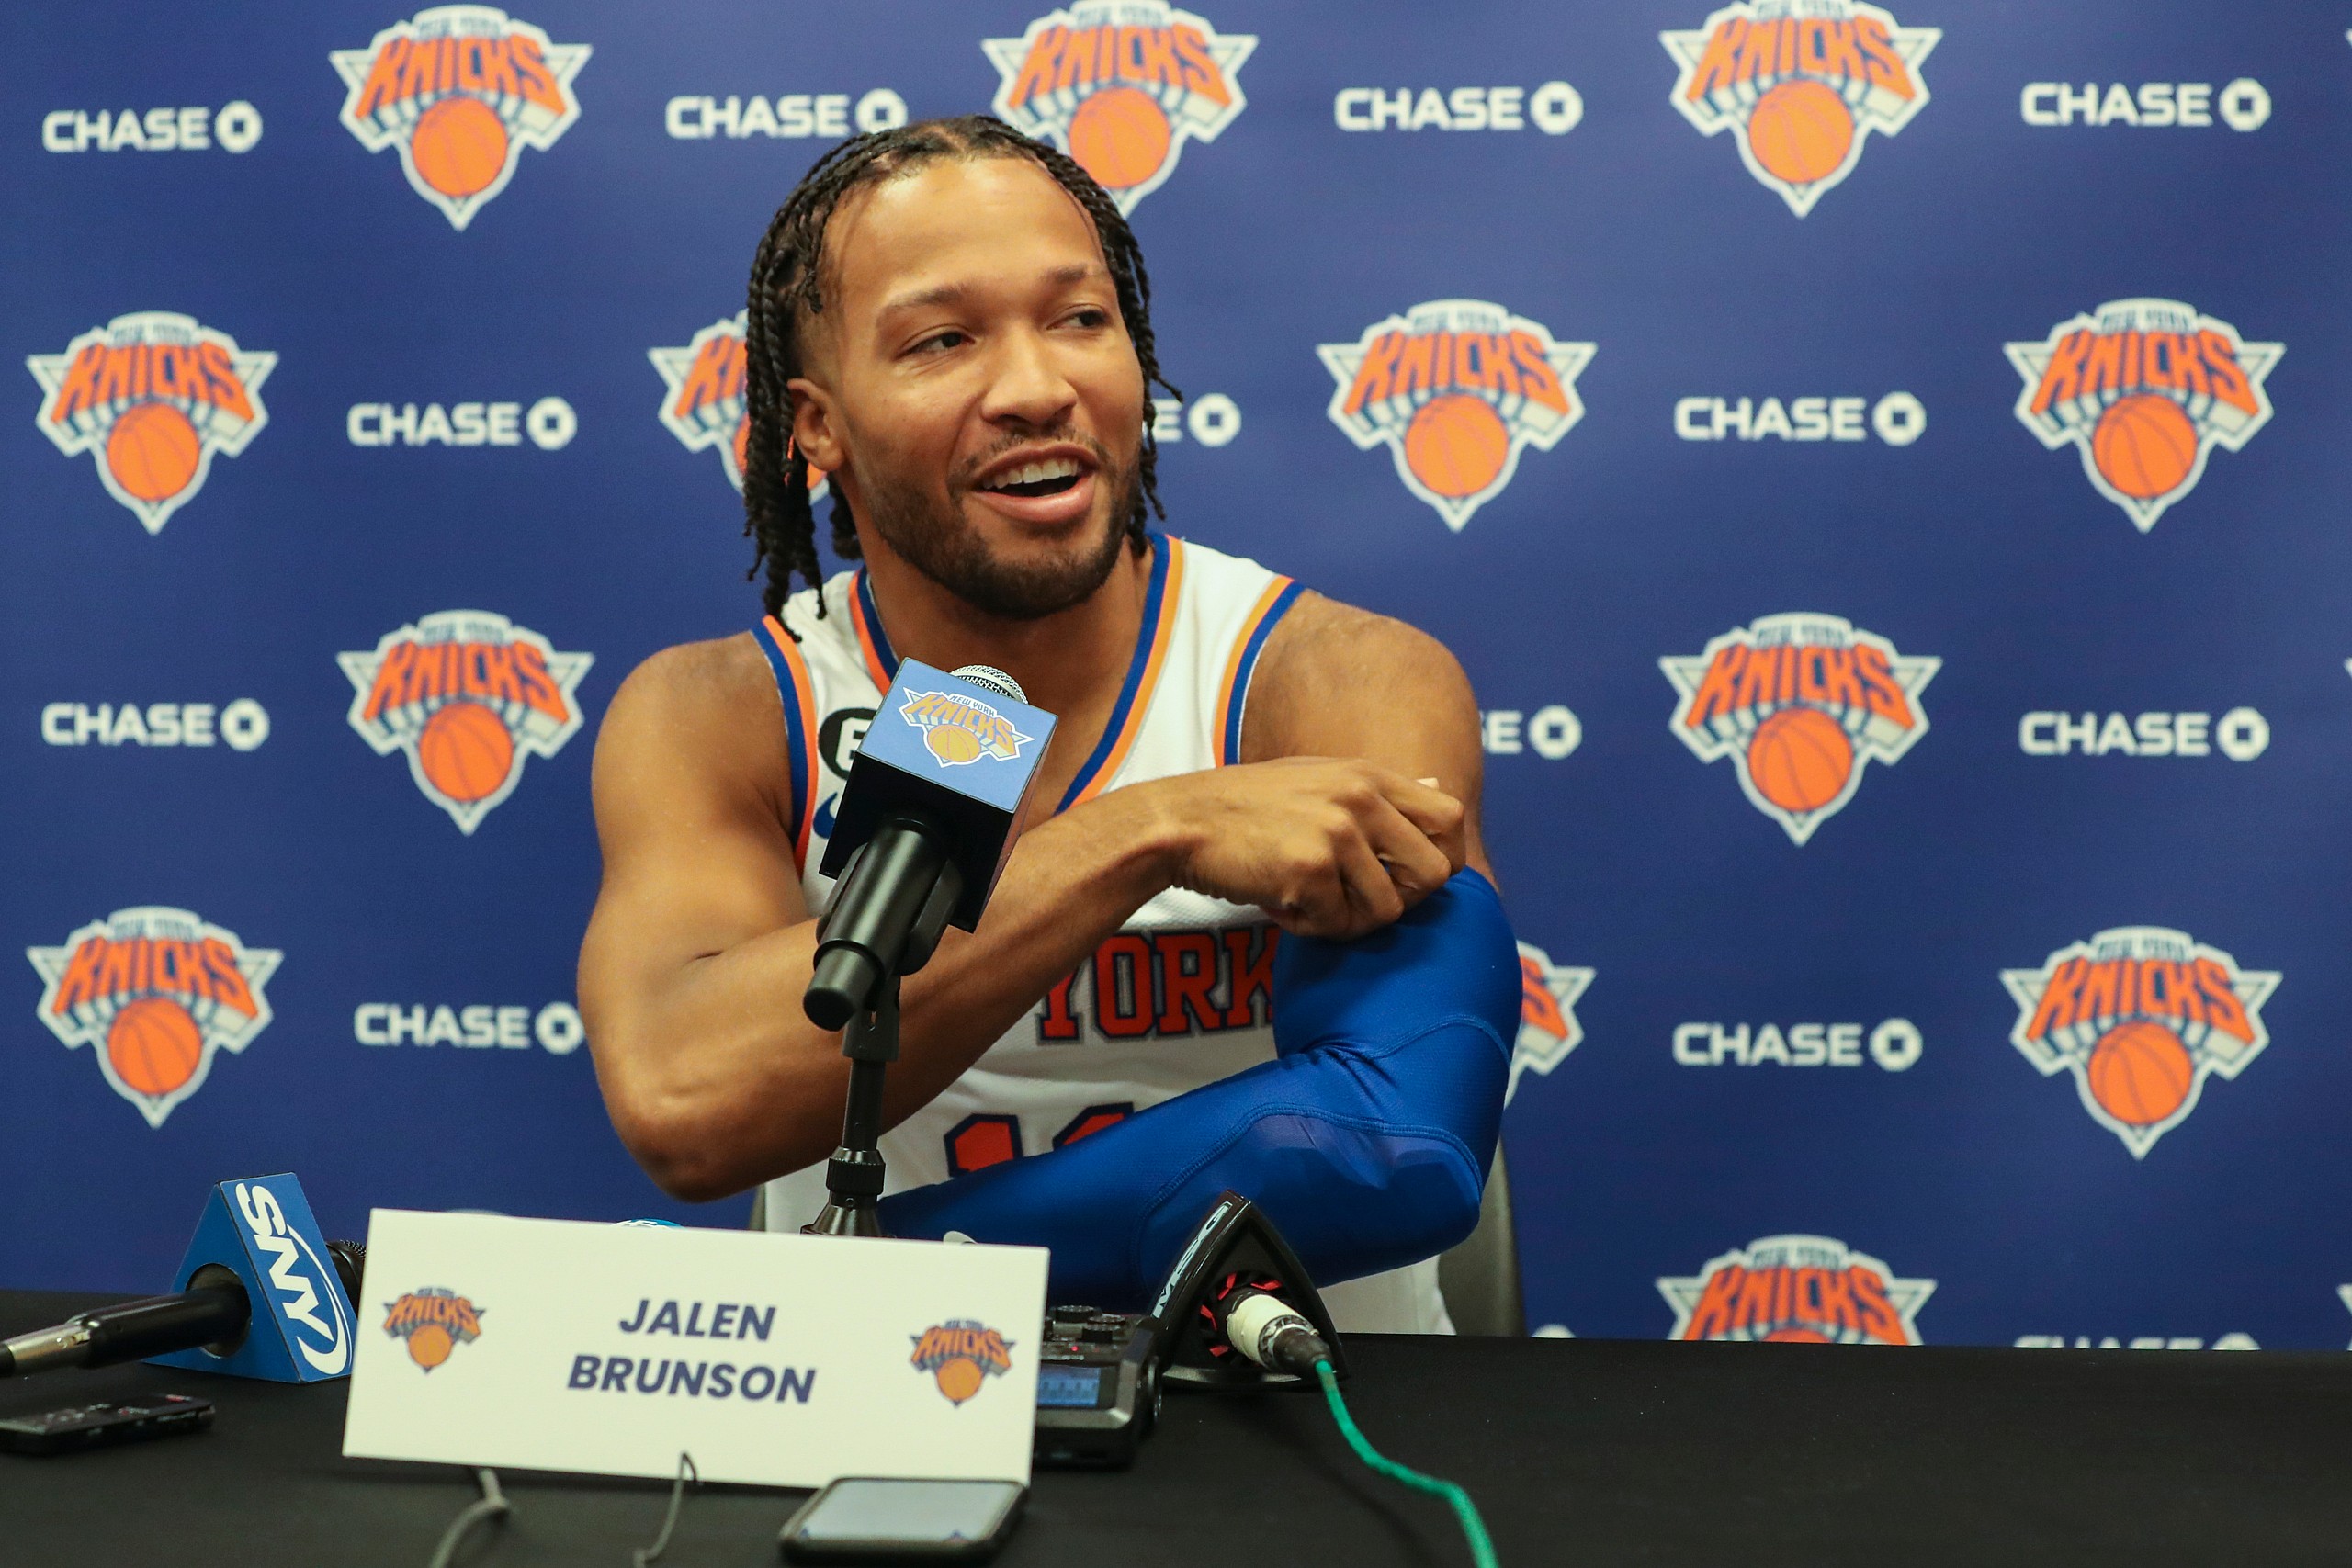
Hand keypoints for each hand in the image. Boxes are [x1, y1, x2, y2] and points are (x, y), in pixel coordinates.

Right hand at [1140, 758, 1465, 938]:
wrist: (1181, 823)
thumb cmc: (1245, 806)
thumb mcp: (1317, 777)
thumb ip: (1377, 790)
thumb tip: (1436, 789)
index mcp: (1367, 775)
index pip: (1450, 818)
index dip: (1445, 858)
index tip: (1412, 879)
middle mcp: (1360, 798)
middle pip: (1434, 873)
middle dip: (1403, 901)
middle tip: (1360, 903)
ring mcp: (1337, 833)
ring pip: (1387, 910)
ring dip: (1349, 919)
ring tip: (1309, 900)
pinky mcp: (1310, 869)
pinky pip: (1337, 924)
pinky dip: (1310, 926)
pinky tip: (1280, 902)